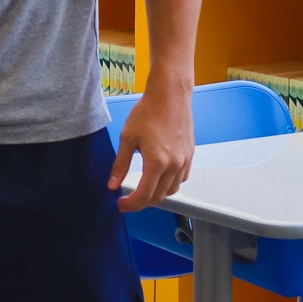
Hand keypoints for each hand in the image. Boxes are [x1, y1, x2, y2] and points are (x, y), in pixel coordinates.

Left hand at [109, 85, 193, 211]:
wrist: (170, 96)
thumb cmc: (147, 112)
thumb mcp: (127, 138)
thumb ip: (120, 164)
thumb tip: (112, 184)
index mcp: (157, 163)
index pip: (144, 195)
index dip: (131, 204)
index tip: (121, 205)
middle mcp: (174, 166)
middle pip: (158, 197)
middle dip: (141, 203)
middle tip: (127, 200)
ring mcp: (184, 161)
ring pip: (171, 190)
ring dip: (156, 195)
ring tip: (141, 190)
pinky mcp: (190, 156)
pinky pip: (181, 180)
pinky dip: (169, 185)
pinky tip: (159, 179)